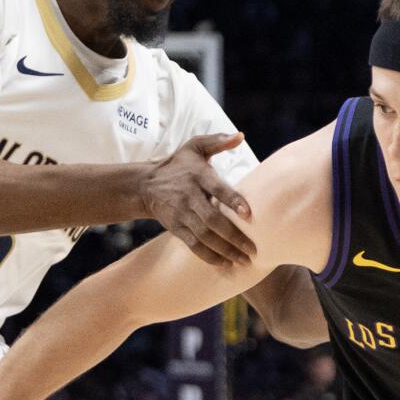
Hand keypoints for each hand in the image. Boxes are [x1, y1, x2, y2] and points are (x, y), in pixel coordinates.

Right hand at [140, 132, 254, 267]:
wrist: (146, 185)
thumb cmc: (179, 164)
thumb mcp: (195, 146)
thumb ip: (218, 141)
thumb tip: (240, 135)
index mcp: (198, 175)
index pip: (217, 189)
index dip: (232, 201)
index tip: (249, 214)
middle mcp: (189, 196)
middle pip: (212, 220)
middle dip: (233, 236)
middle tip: (253, 249)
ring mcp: (181, 214)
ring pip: (204, 236)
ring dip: (225, 250)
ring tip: (244, 261)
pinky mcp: (176, 228)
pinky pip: (193, 245)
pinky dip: (208, 256)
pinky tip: (225, 264)